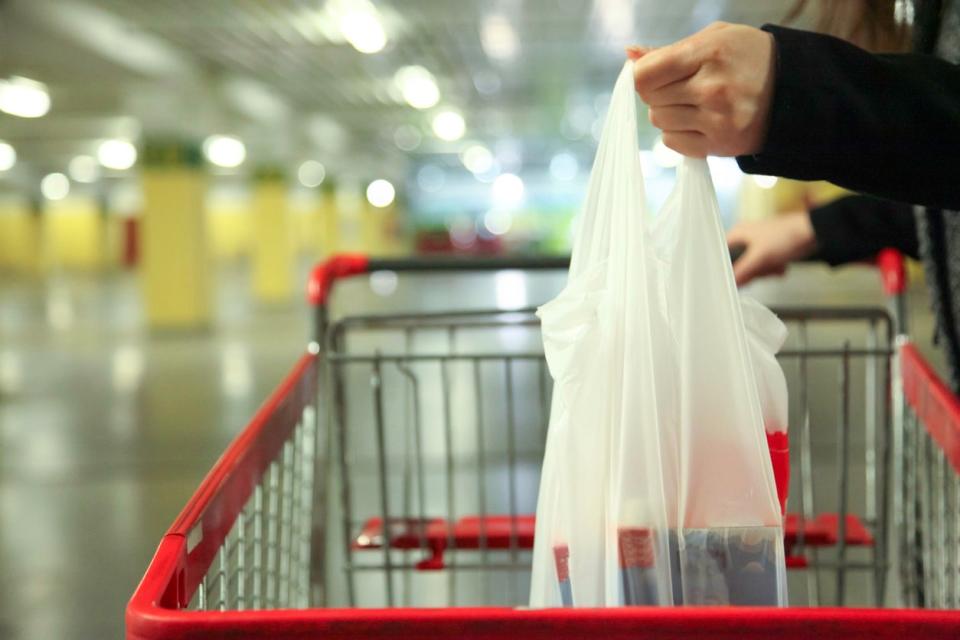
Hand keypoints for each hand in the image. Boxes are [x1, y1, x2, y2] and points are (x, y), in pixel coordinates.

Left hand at [628, 22, 775, 156]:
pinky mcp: (719, 145)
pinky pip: (672, 143)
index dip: (642, 74)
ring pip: (659, 121)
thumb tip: (629, 54)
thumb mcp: (715, 38)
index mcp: (710, 53)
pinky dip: (677, 133)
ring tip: (693, 103)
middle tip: (682, 86)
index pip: (646, 73)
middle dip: (658, 92)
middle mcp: (713, 88)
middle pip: (650, 98)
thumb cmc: (747, 58)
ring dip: (667, 113)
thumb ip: (669, 49)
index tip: (653, 73)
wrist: (793, 90)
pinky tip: (698, 121)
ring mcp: (717, 120)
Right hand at [726, 211, 816, 285]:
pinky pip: (765, 266)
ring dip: (765, 271)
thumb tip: (729, 284)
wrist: (814, 232)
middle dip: (752, 271)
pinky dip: (773, 269)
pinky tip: (780, 267)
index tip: (732, 279)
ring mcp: (759, 244)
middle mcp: (746, 238)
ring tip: (774, 267)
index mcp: (738, 234)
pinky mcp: (771, 250)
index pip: (722, 255)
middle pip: (738, 264)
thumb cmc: (787, 235)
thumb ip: (742, 272)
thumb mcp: (760, 257)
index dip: (726, 269)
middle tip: (760, 271)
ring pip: (753, 267)